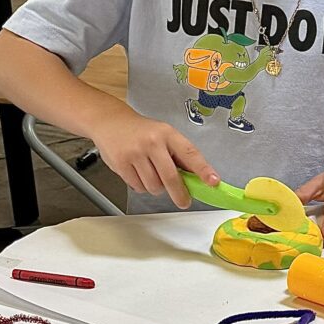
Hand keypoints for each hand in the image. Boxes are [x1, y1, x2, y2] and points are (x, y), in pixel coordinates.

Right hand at [90, 110, 218, 207]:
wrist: (110, 122)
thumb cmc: (142, 131)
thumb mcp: (164, 135)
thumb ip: (179, 155)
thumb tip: (197, 178)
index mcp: (168, 134)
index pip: (190, 153)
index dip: (203, 169)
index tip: (213, 181)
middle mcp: (152, 143)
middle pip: (170, 177)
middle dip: (179, 193)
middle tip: (184, 201)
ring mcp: (135, 154)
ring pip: (154, 186)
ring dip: (157, 188)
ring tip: (152, 174)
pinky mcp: (121, 164)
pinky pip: (138, 187)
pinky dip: (142, 186)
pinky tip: (138, 173)